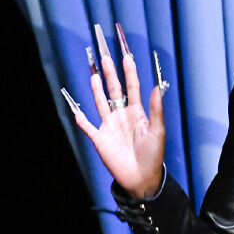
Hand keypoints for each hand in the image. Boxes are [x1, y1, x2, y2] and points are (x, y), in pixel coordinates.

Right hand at [64, 26, 165, 197]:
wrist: (141, 177)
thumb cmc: (153, 154)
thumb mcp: (157, 130)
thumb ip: (155, 109)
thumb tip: (157, 86)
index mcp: (137, 112)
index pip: (133, 87)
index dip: (130, 72)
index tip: (127, 56)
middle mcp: (122, 115)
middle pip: (114, 90)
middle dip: (111, 74)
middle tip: (106, 57)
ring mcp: (109, 126)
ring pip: (101, 103)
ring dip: (97, 89)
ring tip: (95, 74)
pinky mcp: (99, 138)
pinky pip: (87, 126)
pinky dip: (81, 119)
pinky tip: (76, 109)